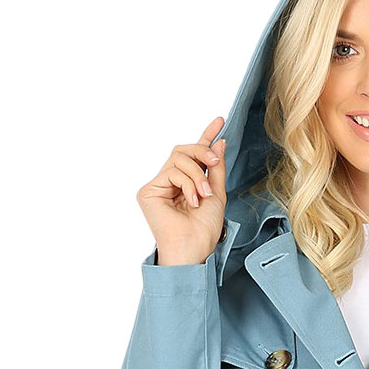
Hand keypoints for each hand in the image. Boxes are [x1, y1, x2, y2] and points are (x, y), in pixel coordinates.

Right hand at [136, 116, 227, 264]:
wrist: (193, 248)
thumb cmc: (204, 229)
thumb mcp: (217, 193)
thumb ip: (215, 168)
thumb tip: (219, 142)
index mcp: (187, 184)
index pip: (195, 155)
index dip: (206, 136)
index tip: (220, 121)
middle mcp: (170, 183)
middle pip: (184, 150)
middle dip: (202, 152)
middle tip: (214, 162)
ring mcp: (158, 186)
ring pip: (178, 158)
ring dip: (196, 174)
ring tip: (203, 194)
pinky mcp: (148, 191)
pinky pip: (172, 171)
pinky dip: (187, 184)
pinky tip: (192, 201)